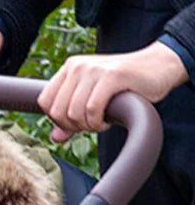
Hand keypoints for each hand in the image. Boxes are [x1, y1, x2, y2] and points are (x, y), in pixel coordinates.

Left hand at [39, 42, 188, 141]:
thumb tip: (55, 137)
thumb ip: (72, 118)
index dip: (57, 119)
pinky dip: (98, 123)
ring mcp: (95, 69)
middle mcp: (78, 66)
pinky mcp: (112, 76)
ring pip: (73, 112)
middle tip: (91, 124)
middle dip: (73, 126)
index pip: (45, 102)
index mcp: (69, 68)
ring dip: (87, 126)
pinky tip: (107, 120)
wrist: (159, 67)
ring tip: (101, 121)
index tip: (76, 122)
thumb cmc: (124, 85)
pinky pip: (92, 110)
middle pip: (56, 111)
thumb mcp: (93, 100)